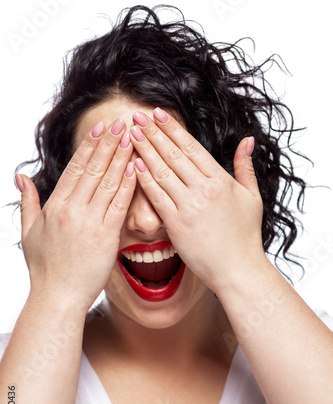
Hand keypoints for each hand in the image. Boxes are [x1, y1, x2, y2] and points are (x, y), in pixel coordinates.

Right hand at [16, 120, 135, 312]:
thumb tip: (21, 177)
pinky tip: (137, 168)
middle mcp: (72, 210)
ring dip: (122, 158)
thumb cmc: (44, 267)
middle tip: (122, 123)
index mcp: (55, 206)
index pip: (75, 168)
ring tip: (133, 138)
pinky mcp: (106, 237)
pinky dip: (128, 185)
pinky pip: (119, 205)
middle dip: (109, 144)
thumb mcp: (28, 231)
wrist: (57, 298)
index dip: (89, 146)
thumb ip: (27, 201)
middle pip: (93, 169)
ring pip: (108, 183)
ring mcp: (89, 223)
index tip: (100, 129)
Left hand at [130, 109, 265, 293]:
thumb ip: (246, 167)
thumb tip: (247, 141)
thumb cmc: (245, 236)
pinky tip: (133, 164)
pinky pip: (157, 196)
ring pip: (162, 171)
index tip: (157, 113)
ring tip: (130, 133)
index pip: (192, 147)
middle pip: (173, 155)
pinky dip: (144, 179)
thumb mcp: (252, 197)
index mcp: (221, 181)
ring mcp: (189, 206)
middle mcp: (204, 190)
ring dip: (144, 150)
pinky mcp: (177, 224)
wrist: (238, 269)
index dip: (172, 128)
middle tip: (136, 115)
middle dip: (153, 132)